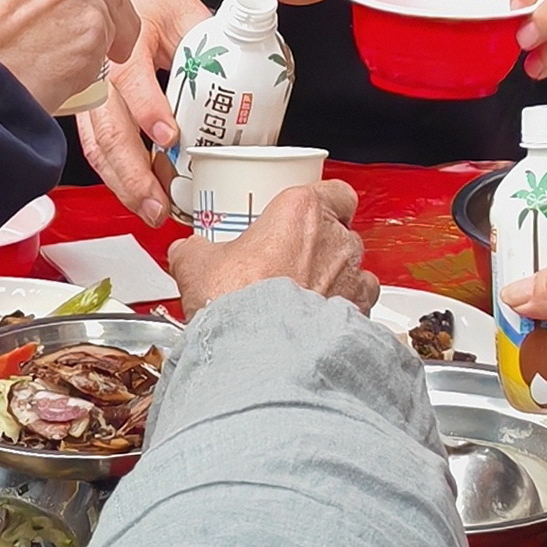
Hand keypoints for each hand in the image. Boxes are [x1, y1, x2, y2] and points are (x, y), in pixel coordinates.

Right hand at [74, 0, 214, 223]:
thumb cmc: (154, 2)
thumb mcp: (187, 10)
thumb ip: (213, 38)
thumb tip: (255, 66)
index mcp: (127, 39)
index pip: (131, 77)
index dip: (148, 108)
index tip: (169, 137)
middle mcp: (101, 69)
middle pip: (107, 127)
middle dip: (132, 172)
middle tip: (158, 203)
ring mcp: (91, 92)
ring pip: (97, 145)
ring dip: (122, 183)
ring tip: (151, 210)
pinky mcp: (90, 110)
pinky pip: (97, 146)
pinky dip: (116, 175)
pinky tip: (137, 195)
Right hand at [169, 176, 374, 317]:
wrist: (261, 354)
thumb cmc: (239, 302)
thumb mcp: (198, 265)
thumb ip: (196, 251)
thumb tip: (187, 253)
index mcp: (302, 211)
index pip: (335, 192)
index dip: (324, 203)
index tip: (305, 214)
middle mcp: (336, 239)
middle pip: (341, 232)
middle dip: (320, 246)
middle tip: (290, 262)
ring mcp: (353, 278)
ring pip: (354, 270)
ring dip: (336, 279)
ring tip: (305, 297)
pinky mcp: (360, 314)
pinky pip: (359, 306)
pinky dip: (343, 313)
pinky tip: (319, 324)